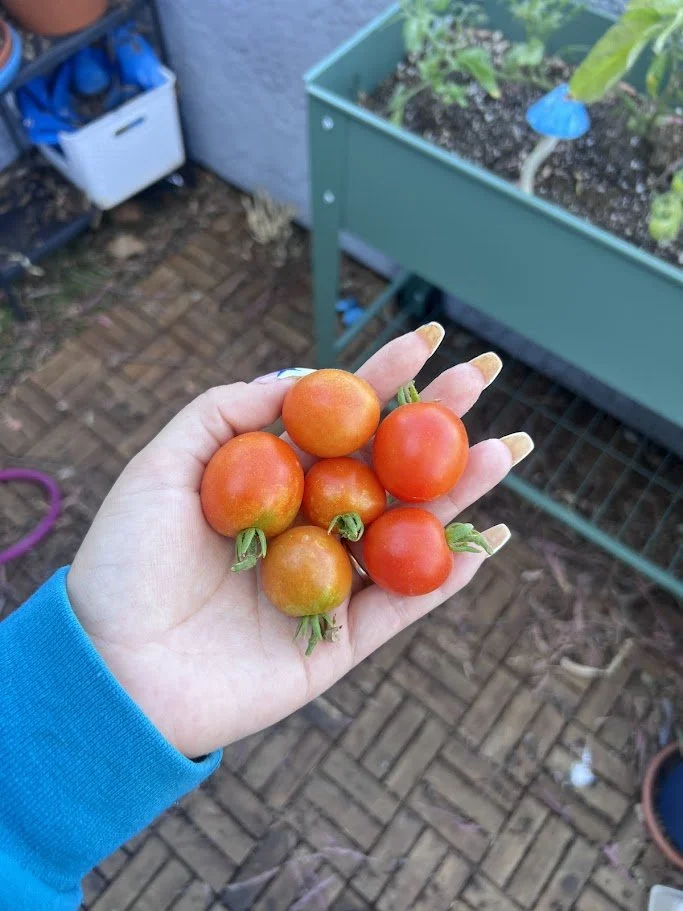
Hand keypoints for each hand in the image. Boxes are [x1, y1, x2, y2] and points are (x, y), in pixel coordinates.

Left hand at [67, 329, 517, 757]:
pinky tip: (488, 542)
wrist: (112, 667)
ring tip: (508, 450)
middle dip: (437, 423)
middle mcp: (311, 528)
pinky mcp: (340, 643)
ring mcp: (331, 585)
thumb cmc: (125, 563)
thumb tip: (298, 379)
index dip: (383, 378)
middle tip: (484, 377)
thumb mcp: (162, 467)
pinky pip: (403, 609)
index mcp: (274, 485)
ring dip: (461, 493)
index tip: (427, 338)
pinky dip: (446, 579)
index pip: (340, 422)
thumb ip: (225, 413)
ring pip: (409, 532)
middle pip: (388, 469)